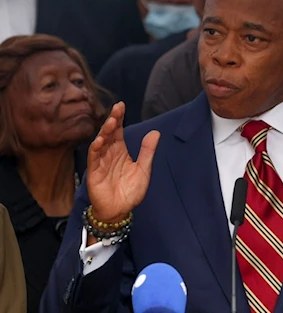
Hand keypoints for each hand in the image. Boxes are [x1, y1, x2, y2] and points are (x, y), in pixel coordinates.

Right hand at [87, 102, 160, 223]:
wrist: (120, 210)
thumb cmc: (130, 191)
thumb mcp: (144, 169)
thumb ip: (148, 151)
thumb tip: (155, 132)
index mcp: (120, 151)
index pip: (118, 130)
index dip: (119, 118)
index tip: (122, 105)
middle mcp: (109, 153)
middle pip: (109, 133)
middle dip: (112, 120)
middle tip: (117, 108)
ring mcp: (101, 162)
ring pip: (101, 143)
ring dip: (105, 132)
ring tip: (111, 122)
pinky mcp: (94, 173)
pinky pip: (94, 158)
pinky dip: (96, 149)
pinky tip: (99, 140)